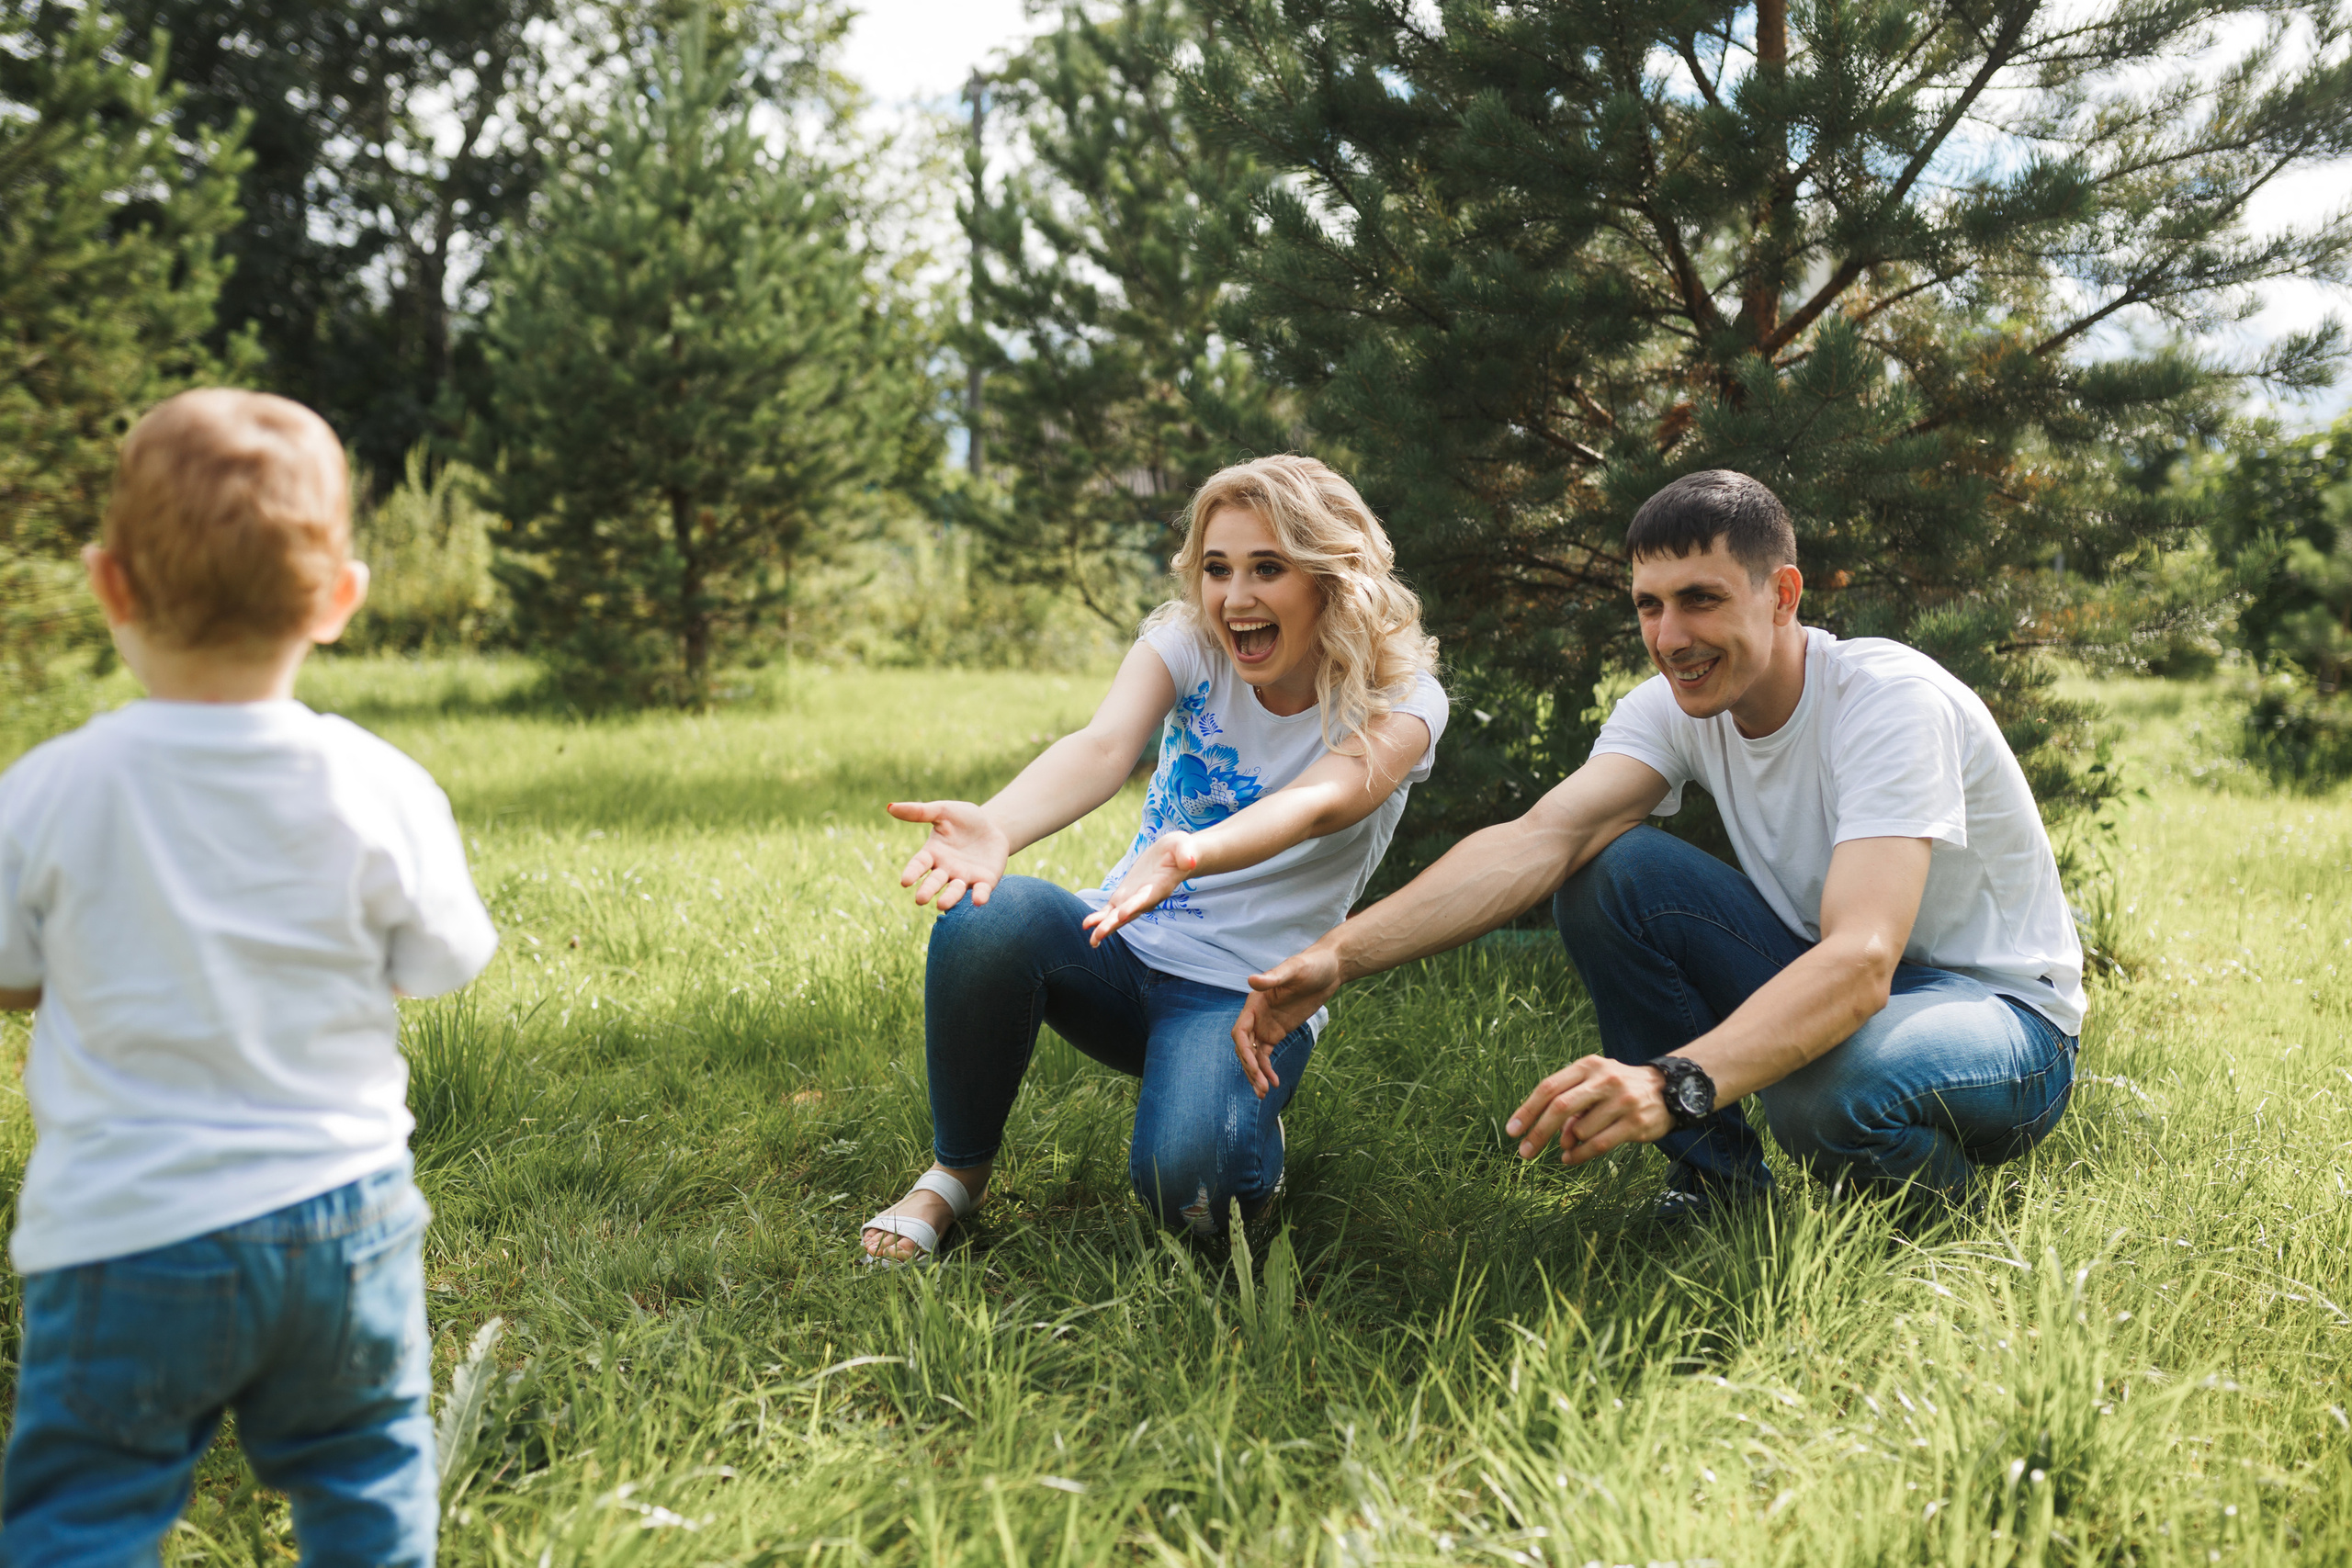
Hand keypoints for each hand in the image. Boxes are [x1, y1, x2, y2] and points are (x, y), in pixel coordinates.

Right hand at [887, 800, 1010, 909]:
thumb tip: (890, 807)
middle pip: (934, 882)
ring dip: (949, 898)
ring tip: (941, 905)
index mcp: (933, 853)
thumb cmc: (964, 819)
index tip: (905, 881)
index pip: (919, 865)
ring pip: (955, 891)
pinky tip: (978, 900)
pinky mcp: (985, 881)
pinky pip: (981, 891)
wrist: (993, 825)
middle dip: (928, 890)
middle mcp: (946, 869)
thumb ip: (919, 812)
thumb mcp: (943, 811)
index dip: (912, 872)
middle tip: (920, 899)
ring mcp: (965, 877)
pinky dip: (979, 896)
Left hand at [1081, 832, 1199, 947]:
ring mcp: (1134, 899)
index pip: (1146, 898)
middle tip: (1098, 935)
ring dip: (1105, 927)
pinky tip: (1087, 925)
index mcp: (1159, 887)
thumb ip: (1186, 854)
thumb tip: (1190, 860)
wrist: (1175, 856)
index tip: (1121, 915)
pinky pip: (1111, 910)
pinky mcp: (1125, 896)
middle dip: (1113, 924)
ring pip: (1118, 916)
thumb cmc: (1181, 850)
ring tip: (1092, 940)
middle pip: (1129, 913)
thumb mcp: (1184, 846)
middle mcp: (1146, 898)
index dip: (1134, 906)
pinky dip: (1099, 918)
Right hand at [1231, 944, 1342, 1098]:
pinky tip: (1274, 1083)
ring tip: (1263, 1094)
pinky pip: (1265, 1055)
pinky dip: (1267, 1069)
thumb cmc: (1310, 966)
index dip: (1244, 1051)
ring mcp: (1265, 1026)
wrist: (1328, 969)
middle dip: (1250, 1069)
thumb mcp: (1293, 970)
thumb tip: (1251, 980)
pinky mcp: (1277, 1032)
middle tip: (1261, 1089)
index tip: (1255, 1067)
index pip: (1240, 1032)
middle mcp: (1256, 1016)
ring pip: (1254, 1055)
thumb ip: (1273, 978)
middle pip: (1244, 1048)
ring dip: (1256, 1074)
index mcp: (1254, 1003)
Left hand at [1504, 1056, 1671, 1164]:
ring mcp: (1621, 1100)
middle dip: (1538, 1132)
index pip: (1549, 1087)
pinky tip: (1570, 1158)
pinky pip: (1598, 1145)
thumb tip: (1556, 1139)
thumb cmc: (1618, 1090)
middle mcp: (1604, 1079)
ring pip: (1579, 1130)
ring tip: (1568, 1147)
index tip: (1512, 1131)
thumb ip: (1570, 1107)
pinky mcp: (1635, 1123)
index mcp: (1588, 1066)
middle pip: (1560, 1107)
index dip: (1527, 1110)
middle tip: (1524, 1152)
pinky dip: (1579, 1156)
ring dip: (1567, 1143)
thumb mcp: (1593, 1087)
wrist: (1669, 1090)